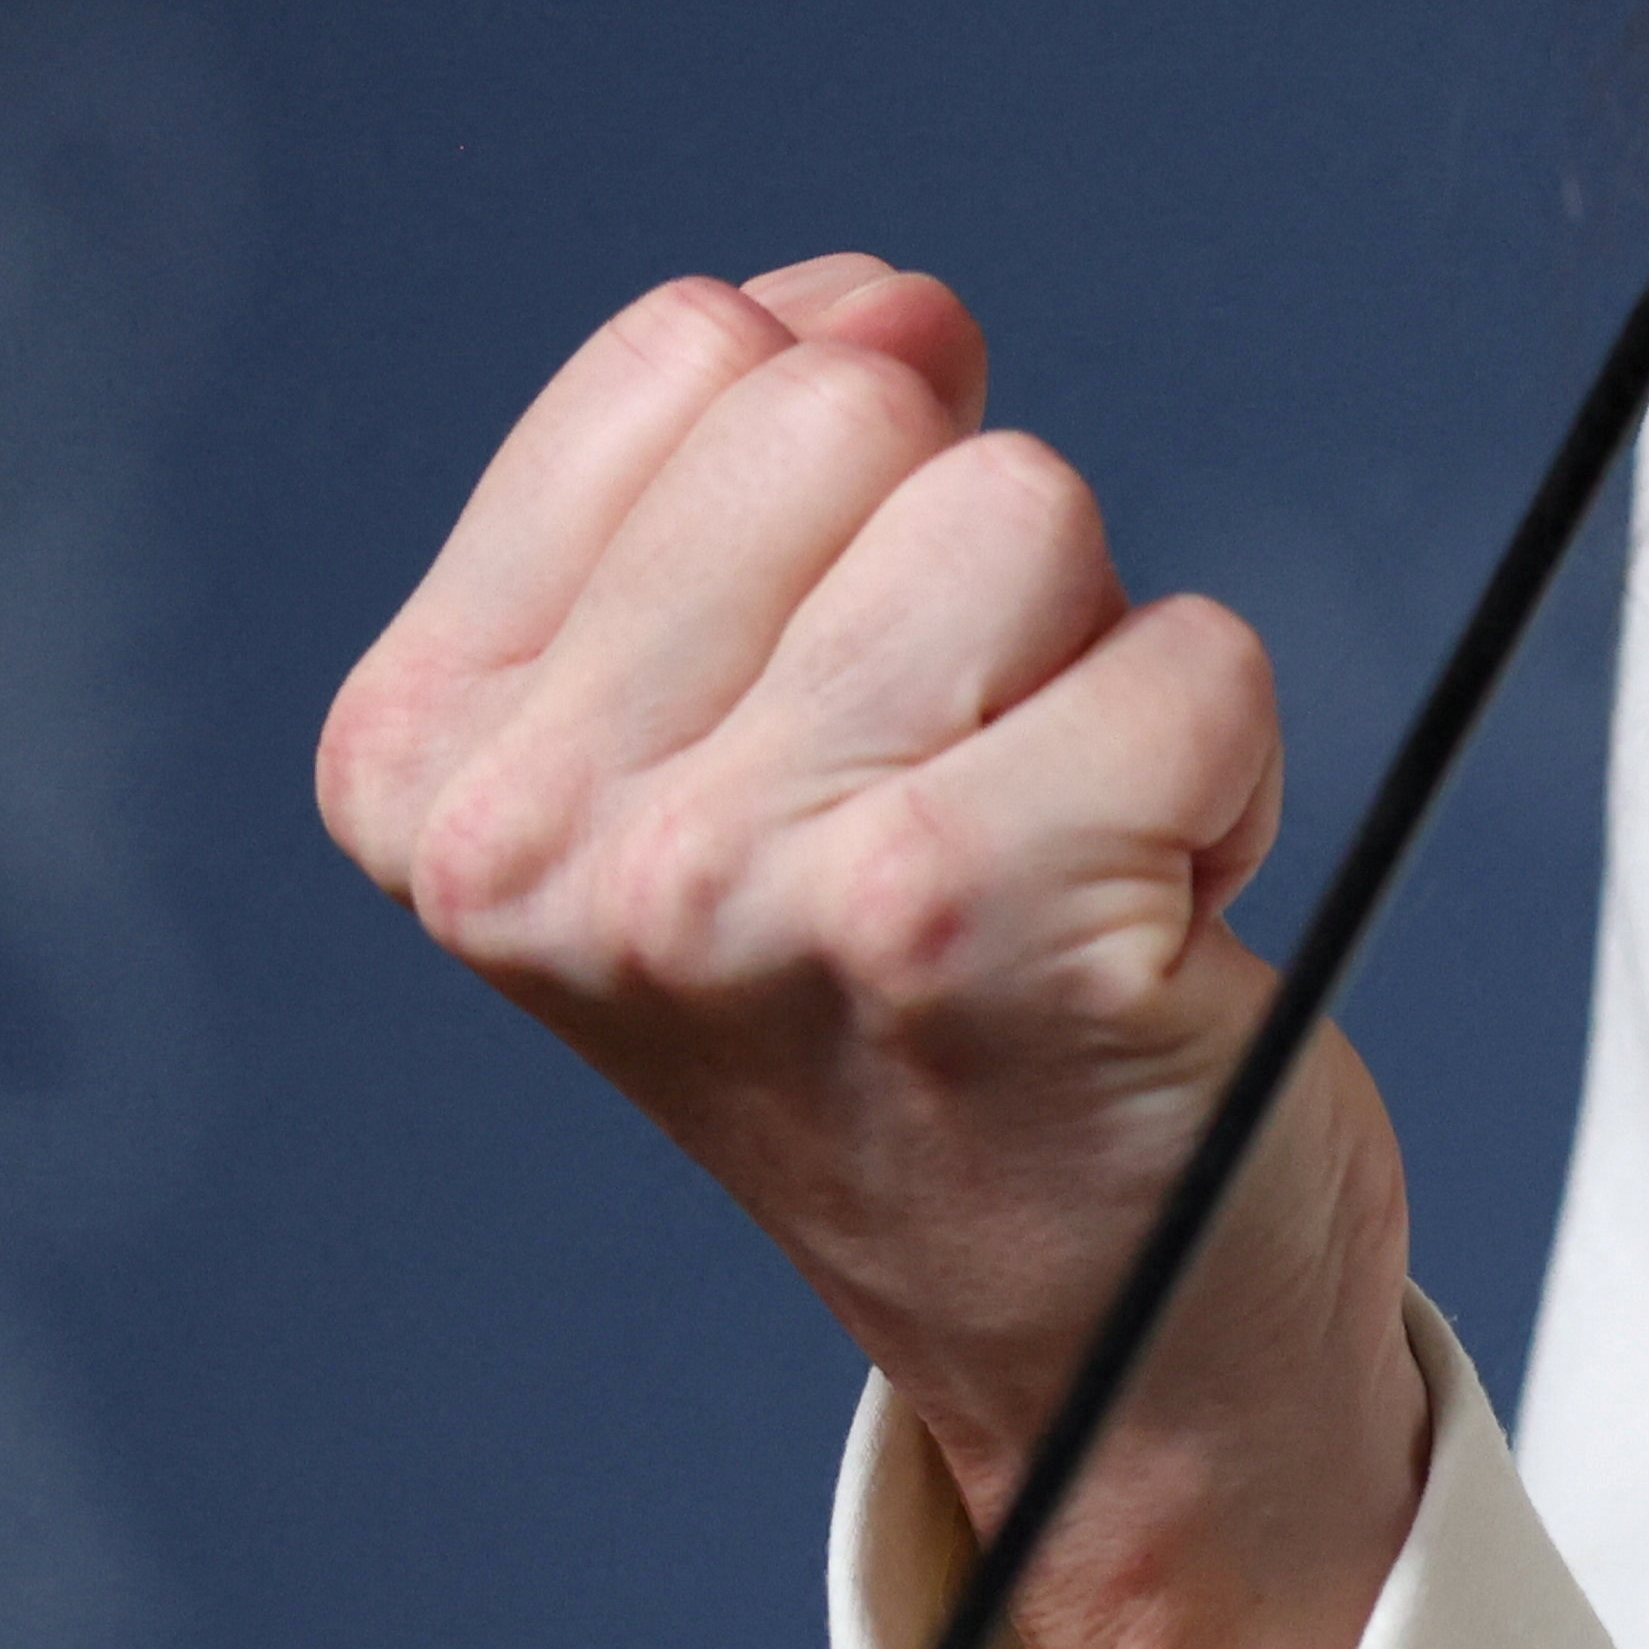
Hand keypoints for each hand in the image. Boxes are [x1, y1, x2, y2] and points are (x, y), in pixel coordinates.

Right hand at [319, 257, 1430, 1648]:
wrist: (1097, 1341)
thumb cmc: (931, 992)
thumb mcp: (733, 717)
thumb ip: (757, 465)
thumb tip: (878, 307)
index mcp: (427, 758)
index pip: (705, 347)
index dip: (852, 468)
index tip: (845, 688)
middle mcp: (540, 840)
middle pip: (865, 402)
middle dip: (978, 558)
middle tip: (966, 785)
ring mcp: (738, 892)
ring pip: (1029, 506)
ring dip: (1100, 666)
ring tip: (1051, 860)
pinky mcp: (970, 933)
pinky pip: (1197, 659)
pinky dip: (1222, 768)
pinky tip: (1143, 934)